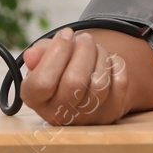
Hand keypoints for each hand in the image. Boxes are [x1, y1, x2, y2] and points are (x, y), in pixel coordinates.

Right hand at [20, 28, 148, 125]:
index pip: (43, 82)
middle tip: (84, 37)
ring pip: (99, 83)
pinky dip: (116, 65)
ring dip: (101, 56)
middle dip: (83, 50)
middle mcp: (57, 115)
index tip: (66, 33)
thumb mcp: (44, 57)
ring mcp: (85, 118)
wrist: (83, 84)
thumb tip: (32, 55)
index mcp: (34, 99)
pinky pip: (120, 84)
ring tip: (95, 48)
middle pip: (74, 81)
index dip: (56, 53)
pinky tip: (107, 61)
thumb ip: (38, 54)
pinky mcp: (109, 115)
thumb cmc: (59, 66)